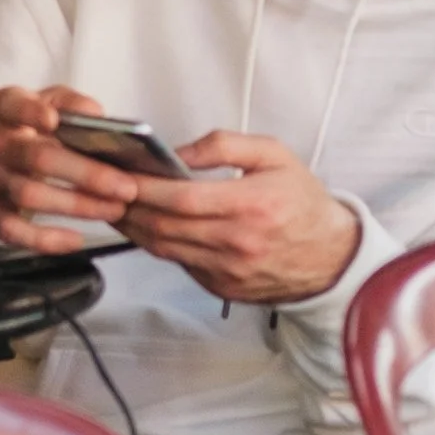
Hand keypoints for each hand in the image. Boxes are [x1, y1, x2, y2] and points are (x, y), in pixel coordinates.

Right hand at [0, 86, 140, 251]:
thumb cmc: (9, 129)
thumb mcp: (32, 102)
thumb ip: (66, 102)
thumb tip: (97, 116)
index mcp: (1, 111)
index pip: (12, 106)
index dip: (31, 112)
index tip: (53, 121)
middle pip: (36, 158)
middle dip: (85, 173)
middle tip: (125, 186)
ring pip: (30, 197)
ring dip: (77, 205)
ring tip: (115, 208)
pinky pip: (15, 232)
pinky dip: (47, 240)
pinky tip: (77, 239)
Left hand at [118, 132, 360, 308]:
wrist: (330, 256)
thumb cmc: (302, 201)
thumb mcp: (275, 155)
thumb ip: (226, 146)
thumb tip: (179, 152)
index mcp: (251, 204)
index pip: (181, 198)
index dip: (144, 187)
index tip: (119, 173)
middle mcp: (237, 242)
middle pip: (164, 226)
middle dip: (128, 207)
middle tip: (104, 189)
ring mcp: (227, 270)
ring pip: (164, 249)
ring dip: (134, 228)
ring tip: (115, 207)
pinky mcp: (221, 288)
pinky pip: (180, 264)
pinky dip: (158, 244)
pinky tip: (146, 226)